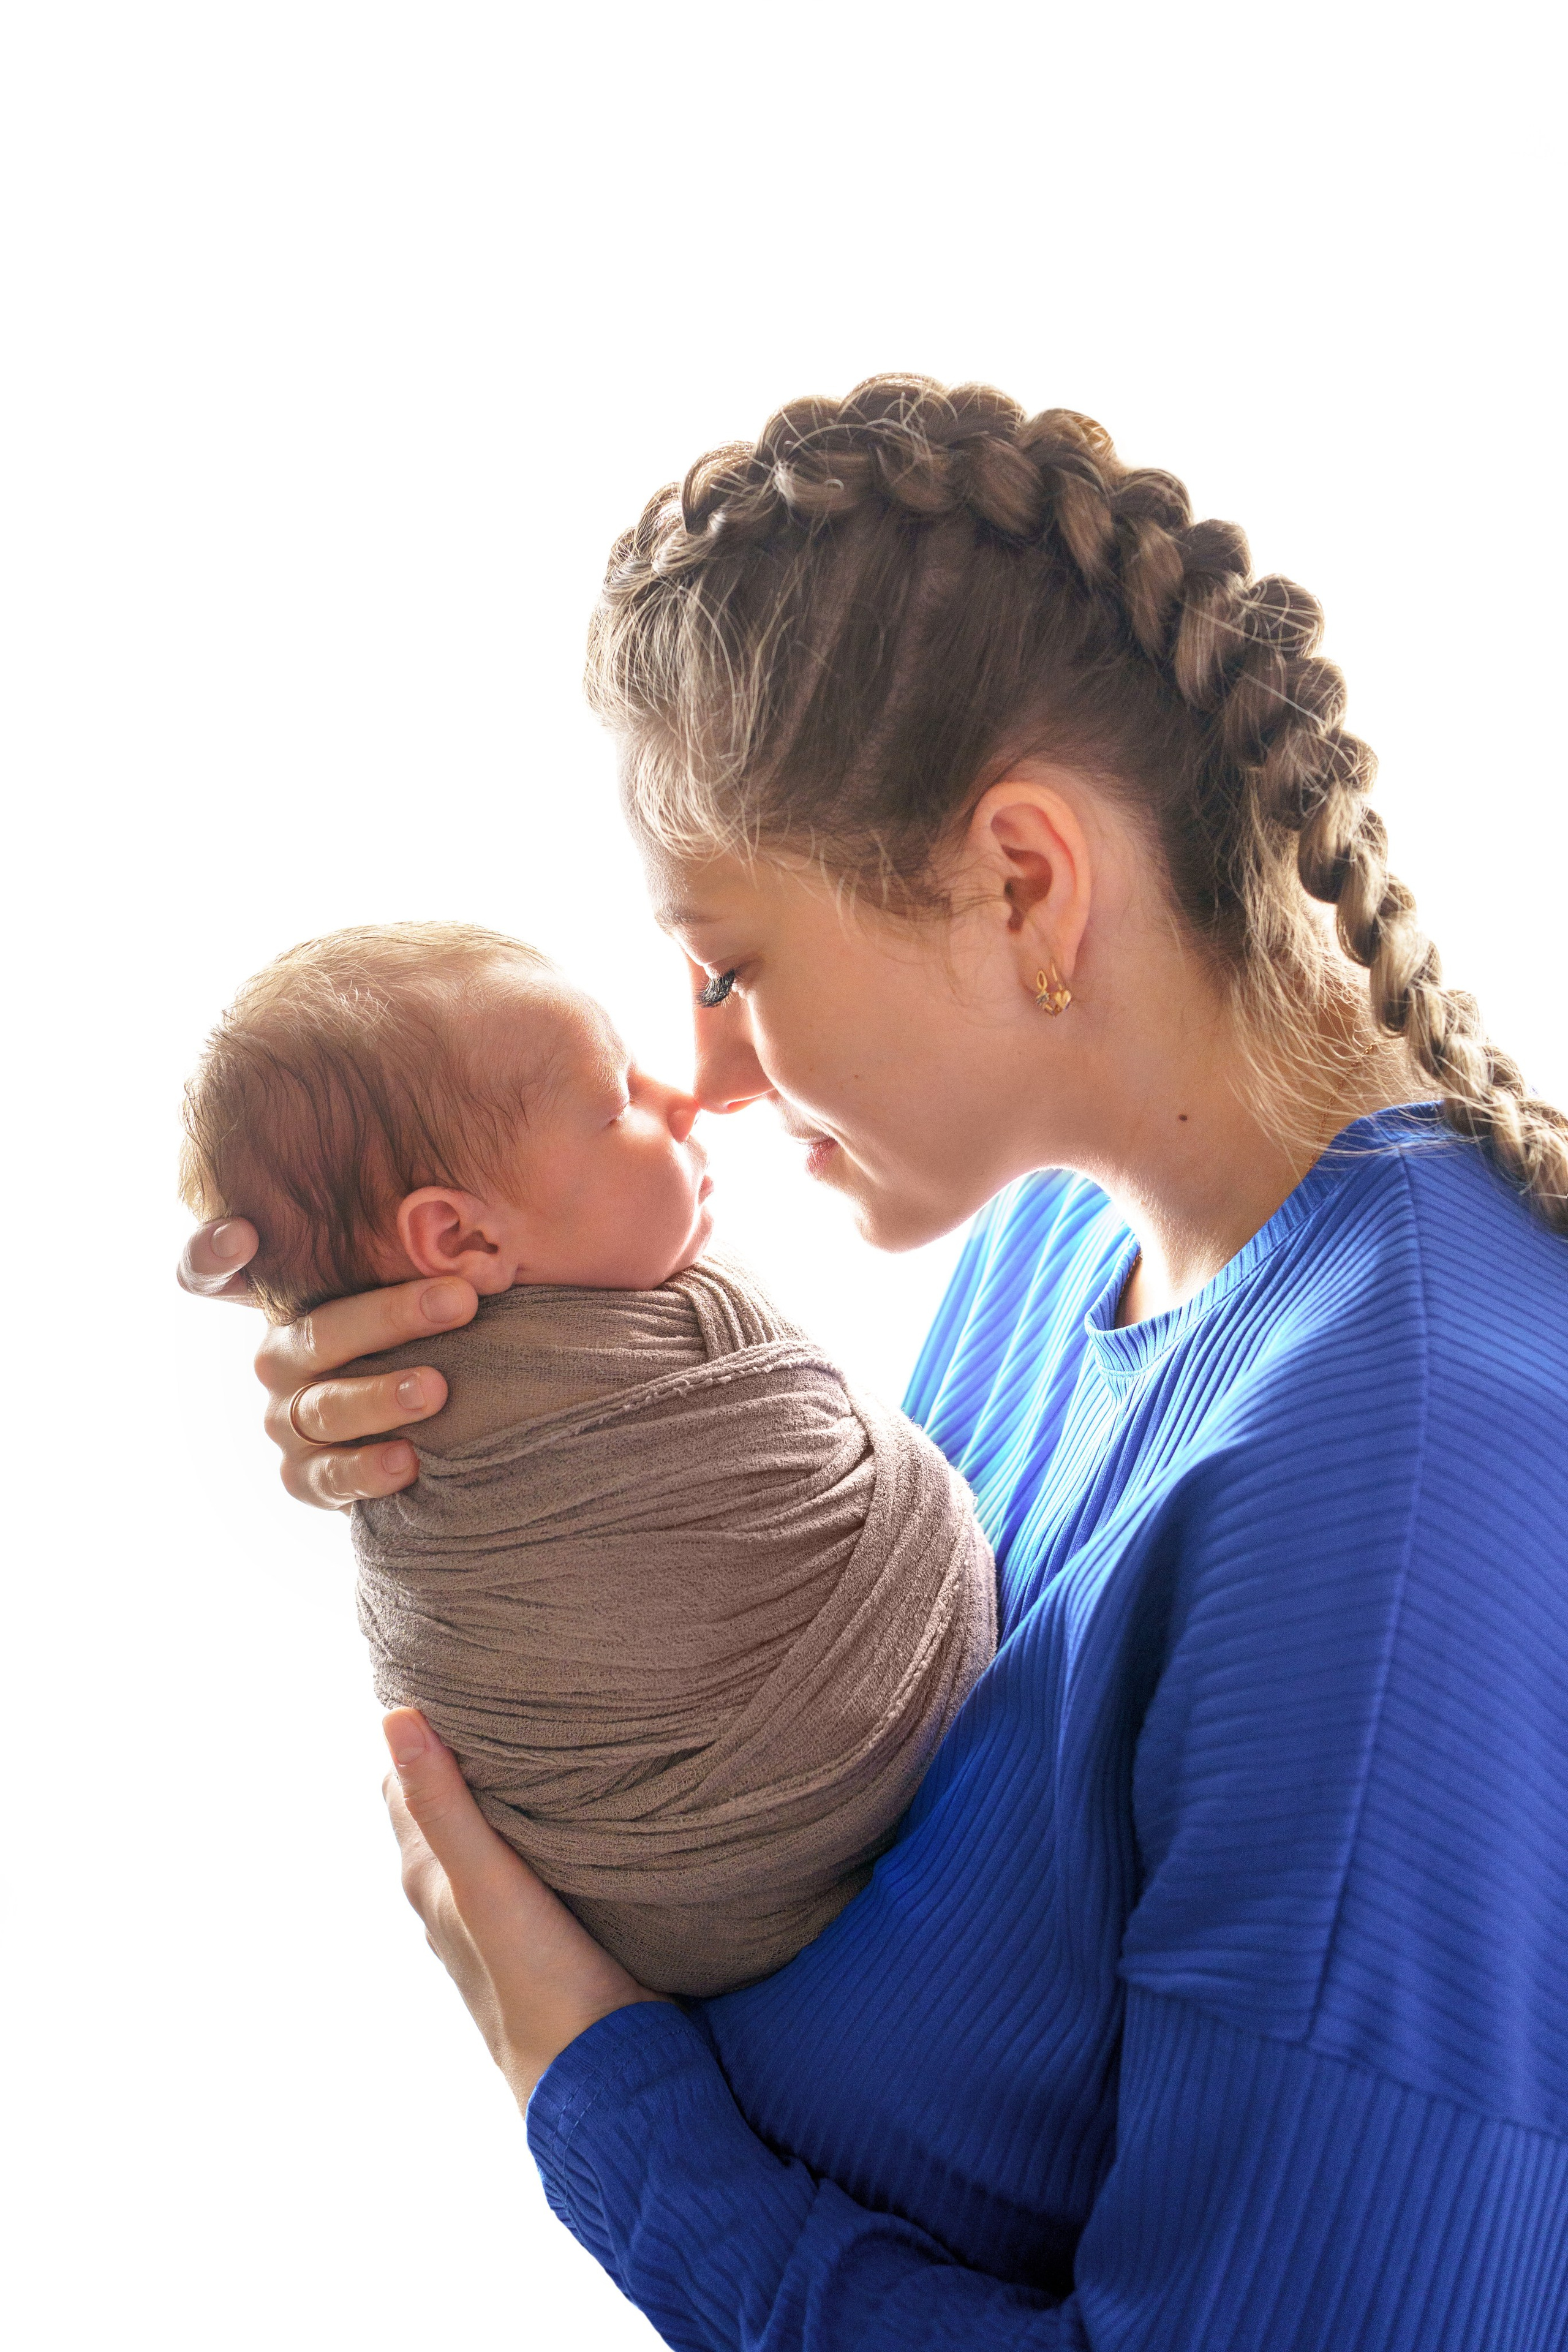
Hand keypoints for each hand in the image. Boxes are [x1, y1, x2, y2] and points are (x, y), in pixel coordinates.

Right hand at [177, 1216, 478, 1508]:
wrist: (423, 1429)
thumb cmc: (421, 1336)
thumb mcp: (410, 1289)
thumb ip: (408, 1252)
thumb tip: (465, 1208)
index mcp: (289, 1302)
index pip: (217, 1271)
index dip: (214, 1253)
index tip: (243, 1233)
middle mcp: (277, 1358)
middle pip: (316, 1335)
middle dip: (391, 1315)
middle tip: (458, 1300)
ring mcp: (284, 1420)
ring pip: (325, 1407)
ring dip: (383, 1395)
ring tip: (436, 1389)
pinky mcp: (302, 1476)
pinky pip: (326, 1476)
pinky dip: (366, 1469)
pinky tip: (408, 1460)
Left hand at [383, 1710, 665, 2109]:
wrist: (597, 2073)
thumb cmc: (535, 1982)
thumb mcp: (486, 1882)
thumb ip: (445, 1803)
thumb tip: (395, 1717)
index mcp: (426, 1878)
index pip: (401, 1781)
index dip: (419, 1730)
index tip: (454, 1676)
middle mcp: (450, 1894)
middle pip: (442, 1801)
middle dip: (459, 1751)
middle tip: (501, 1692)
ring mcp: (494, 1915)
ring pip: (484, 1831)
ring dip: (499, 1790)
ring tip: (539, 1735)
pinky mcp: (539, 1928)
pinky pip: (525, 1857)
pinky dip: (534, 1824)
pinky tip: (571, 1809)